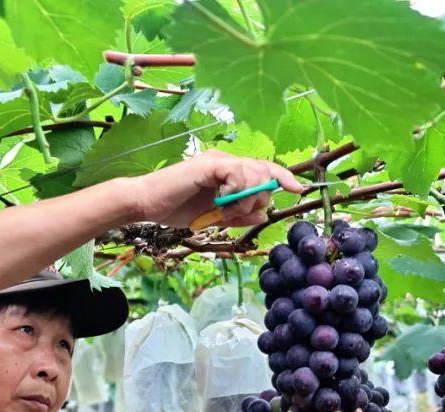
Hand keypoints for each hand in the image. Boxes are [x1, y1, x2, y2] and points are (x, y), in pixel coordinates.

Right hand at [130, 150, 302, 228]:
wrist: (147, 205)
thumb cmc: (175, 209)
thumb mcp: (215, 217)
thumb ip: (239, 215)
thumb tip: (263, 213)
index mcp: (229, 171)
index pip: (264, 169)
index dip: (283, 177)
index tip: (298, 190)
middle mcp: (226, 161)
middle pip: (264, 171)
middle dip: (260, 197)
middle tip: (238, 215)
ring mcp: (217, 161)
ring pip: (254, 173)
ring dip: (246, 199)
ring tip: (224, 212)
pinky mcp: (209, 164)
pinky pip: (237, 172)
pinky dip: (235, 190)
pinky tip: (220, 202)